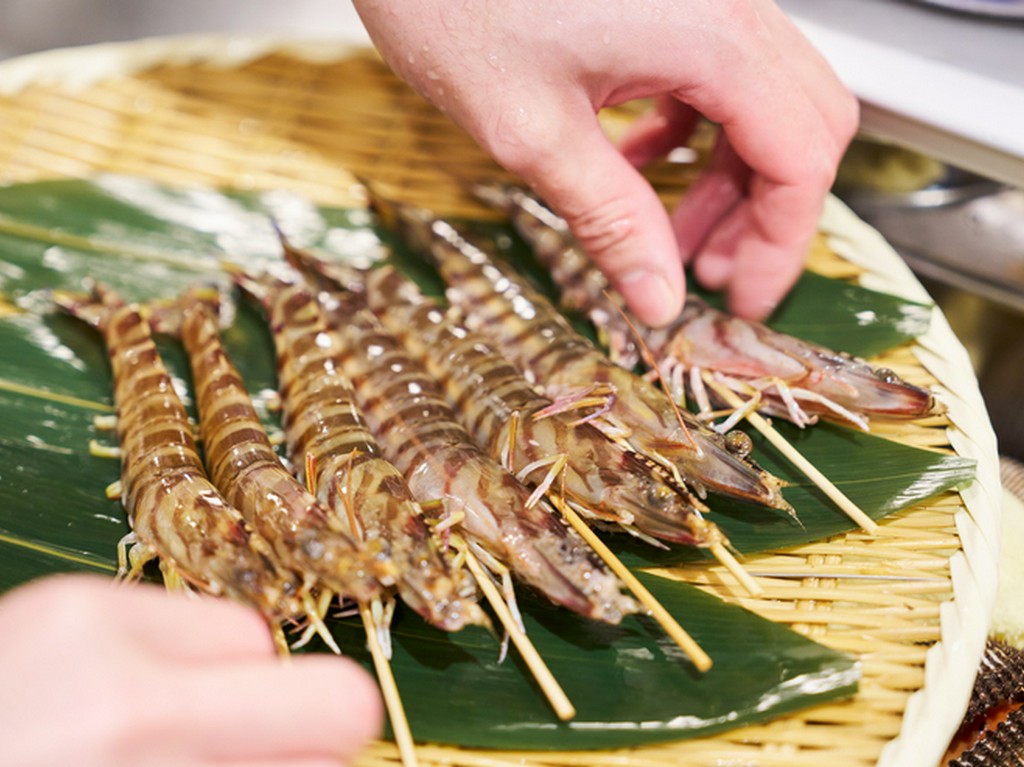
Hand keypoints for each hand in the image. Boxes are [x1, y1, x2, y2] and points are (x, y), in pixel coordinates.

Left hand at [0, 575, 381, 766]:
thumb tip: (322, 751)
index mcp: (137, 723)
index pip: (328, 703)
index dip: (334, 737)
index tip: (318, 757)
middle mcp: (108, 648)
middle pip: (266, 649)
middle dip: (262, 708)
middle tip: (220, 754)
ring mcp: (72, 613)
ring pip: (213, 628)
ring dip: (210, 685)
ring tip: (149, 736)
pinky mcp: (52, 602)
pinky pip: (158, 621)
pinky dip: (160, 668)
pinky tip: (110, 719)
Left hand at [353, 0, 857, 322]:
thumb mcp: (533, 131)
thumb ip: (609, 221)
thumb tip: (657, 296)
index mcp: (709, 36)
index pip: (800, 158)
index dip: (782, 244)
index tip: (743, 300)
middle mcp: (724, 5)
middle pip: (802, 125)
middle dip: (765, 212)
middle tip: (711, 274)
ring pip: (762, 101)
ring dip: (729, 176)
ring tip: (673, 236)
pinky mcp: (667, 0)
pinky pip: (712, 74)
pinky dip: (693, 132)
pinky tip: (637, 166)